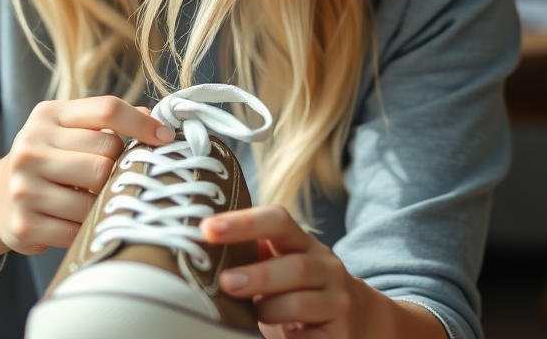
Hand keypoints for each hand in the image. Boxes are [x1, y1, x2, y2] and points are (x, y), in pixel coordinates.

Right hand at [0, 96, 173, 262]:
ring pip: (97, 194)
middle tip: (114, 177)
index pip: (107, 110)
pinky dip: (90, 227)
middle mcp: (31, 147)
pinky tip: (81, 220)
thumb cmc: (48, 159)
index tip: (165, 139)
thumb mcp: (70, 130)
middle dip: (119, 169)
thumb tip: (157, 121)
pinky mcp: (26, 225)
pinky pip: (80, 228)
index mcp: (47, 116)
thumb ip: (109, 122)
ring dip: (106, 201)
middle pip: (107, 155)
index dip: (142, 125)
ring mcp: (25, 187)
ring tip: (98, 199)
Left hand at [200, 206, 358, 338]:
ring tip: (249, 315)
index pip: (278, 220)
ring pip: (301, 303)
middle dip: (257, 275)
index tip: (207, 229)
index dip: (243, 223)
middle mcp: (324, 265)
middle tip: (225, 282)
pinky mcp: (338, 332)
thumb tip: (194, 246)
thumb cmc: (293, 285)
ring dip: (268, 309)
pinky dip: (288, 338)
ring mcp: (336, 300)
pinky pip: (310, 338)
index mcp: (301, 241)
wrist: (351, 314)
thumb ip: (248, 251)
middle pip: (295, 266)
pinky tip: (273, 336)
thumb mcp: (277, 260)